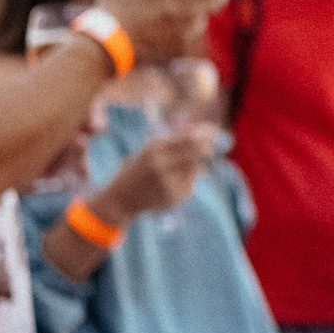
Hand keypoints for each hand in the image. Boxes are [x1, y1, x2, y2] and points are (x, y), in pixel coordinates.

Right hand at [95, 123, 218, 222]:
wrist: (120, 199)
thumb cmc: (136, 171)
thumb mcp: (149, 152)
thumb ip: (172, 143)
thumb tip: (199, 133)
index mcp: (154, 149)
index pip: (188, 139)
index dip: (204, 135)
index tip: (213, 133)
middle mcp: (161, 164)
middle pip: (196, 153)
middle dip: (206, 149)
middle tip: (209, 150)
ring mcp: (168, 182)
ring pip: (195, 169)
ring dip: (194, 168)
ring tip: (174, 173)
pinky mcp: (174, 197)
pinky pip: (190, 185)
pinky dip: (186, 183)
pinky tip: (168, 187)